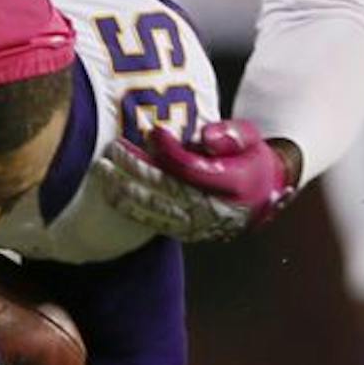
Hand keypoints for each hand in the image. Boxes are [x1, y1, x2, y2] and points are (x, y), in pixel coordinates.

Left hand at [99, 120, 297, 241]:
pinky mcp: (186, 233)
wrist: (260, 195)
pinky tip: (111, 193)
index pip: (192, 169)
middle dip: (137, 169)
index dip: (170, 151)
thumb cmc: (249, 159)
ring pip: (157, 209)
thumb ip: (232, 135)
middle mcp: (214, 210)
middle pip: (168, 189)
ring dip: (126, 190)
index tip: (153, 131)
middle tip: (114, 149)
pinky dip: (131, 208)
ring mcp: (199, 225)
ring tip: (103, 170)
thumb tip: (206, 137)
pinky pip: (154, 222)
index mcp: (233, 185)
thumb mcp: (251, 139)